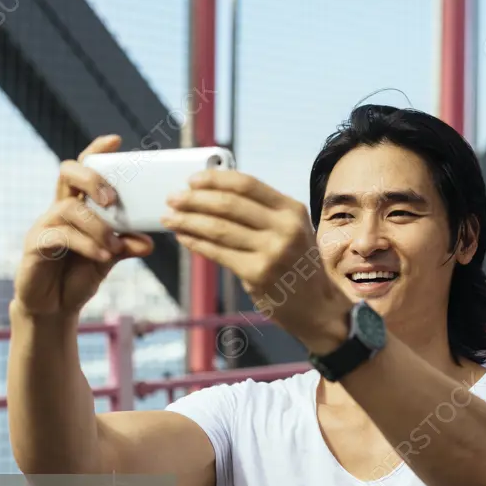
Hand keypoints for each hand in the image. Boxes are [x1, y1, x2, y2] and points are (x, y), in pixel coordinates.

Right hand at [12, 135, 154, 318]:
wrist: (54, 307)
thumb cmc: (78, 275)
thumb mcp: (108, 257)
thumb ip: (126, 246)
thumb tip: (150, 242)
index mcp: (78, 206)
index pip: (83, 170)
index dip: (96, 152)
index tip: (115, 140)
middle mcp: (59, 210)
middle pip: (67, 174)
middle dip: (92, 178)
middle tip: (112, 199)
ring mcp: (44, 226)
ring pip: (69, 209)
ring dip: (98, 226)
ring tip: (115, 247)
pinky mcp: (35, 247)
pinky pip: (60, 236)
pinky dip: (86, 244)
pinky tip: (103, 256)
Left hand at [161, 170, 351, 351]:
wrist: (316, 306)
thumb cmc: (297, 264)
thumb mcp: (292, 229)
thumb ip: (261, 211)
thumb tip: (213, 193)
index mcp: (292, 209)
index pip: (247, 184)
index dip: (215, 179)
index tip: (192, 180)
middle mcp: (285, 228)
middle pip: (229, 204)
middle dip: (194, 199)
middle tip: (173, 198)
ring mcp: (272, 252)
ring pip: (218, 229)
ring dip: (188, 220)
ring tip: (169, 217)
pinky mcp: (257, 274)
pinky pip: (217, 253)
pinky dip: (195, 242)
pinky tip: (184, 236)